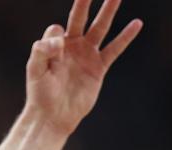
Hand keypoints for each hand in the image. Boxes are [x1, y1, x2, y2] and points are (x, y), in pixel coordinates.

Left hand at [24, 0, 141, 135]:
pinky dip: (125, 37)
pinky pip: (114, 49)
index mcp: (54, 45)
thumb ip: (42, 51)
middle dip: (88, 0)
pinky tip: (137, 23)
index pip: (57, 29)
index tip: (55, 52)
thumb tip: (59, 38)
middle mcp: (72, 46)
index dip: (55, 38)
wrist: (53, 116)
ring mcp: (86, 55)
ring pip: (100, 28)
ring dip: (108, 11)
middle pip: (81, 17)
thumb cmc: (40, 93)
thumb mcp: (35, 70)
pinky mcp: (99, 68)